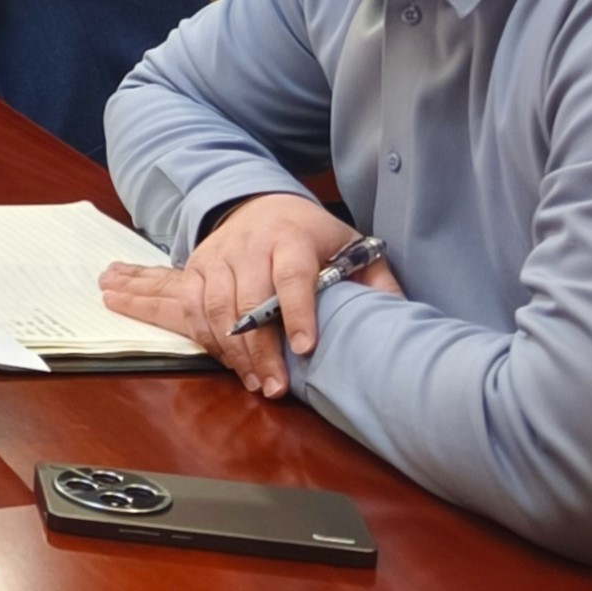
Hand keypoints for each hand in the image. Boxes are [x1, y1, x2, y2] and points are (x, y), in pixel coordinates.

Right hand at [99, 192, 397, 397]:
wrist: (259, 203)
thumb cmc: (312, 235)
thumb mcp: (351, 246)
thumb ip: (376, 281)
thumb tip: (398, 318)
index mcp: (291, 237)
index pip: (292, 276)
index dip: (298, 313)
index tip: (306, 349)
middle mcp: (249, 244)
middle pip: (250, 301)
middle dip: (262, 349)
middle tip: (277, 387)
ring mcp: (218, 256)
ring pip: (217, 308)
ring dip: (235, 352)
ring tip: (257, 383)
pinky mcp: (196, 267)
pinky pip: (193, 307)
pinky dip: (208, 339)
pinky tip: (231, 362)